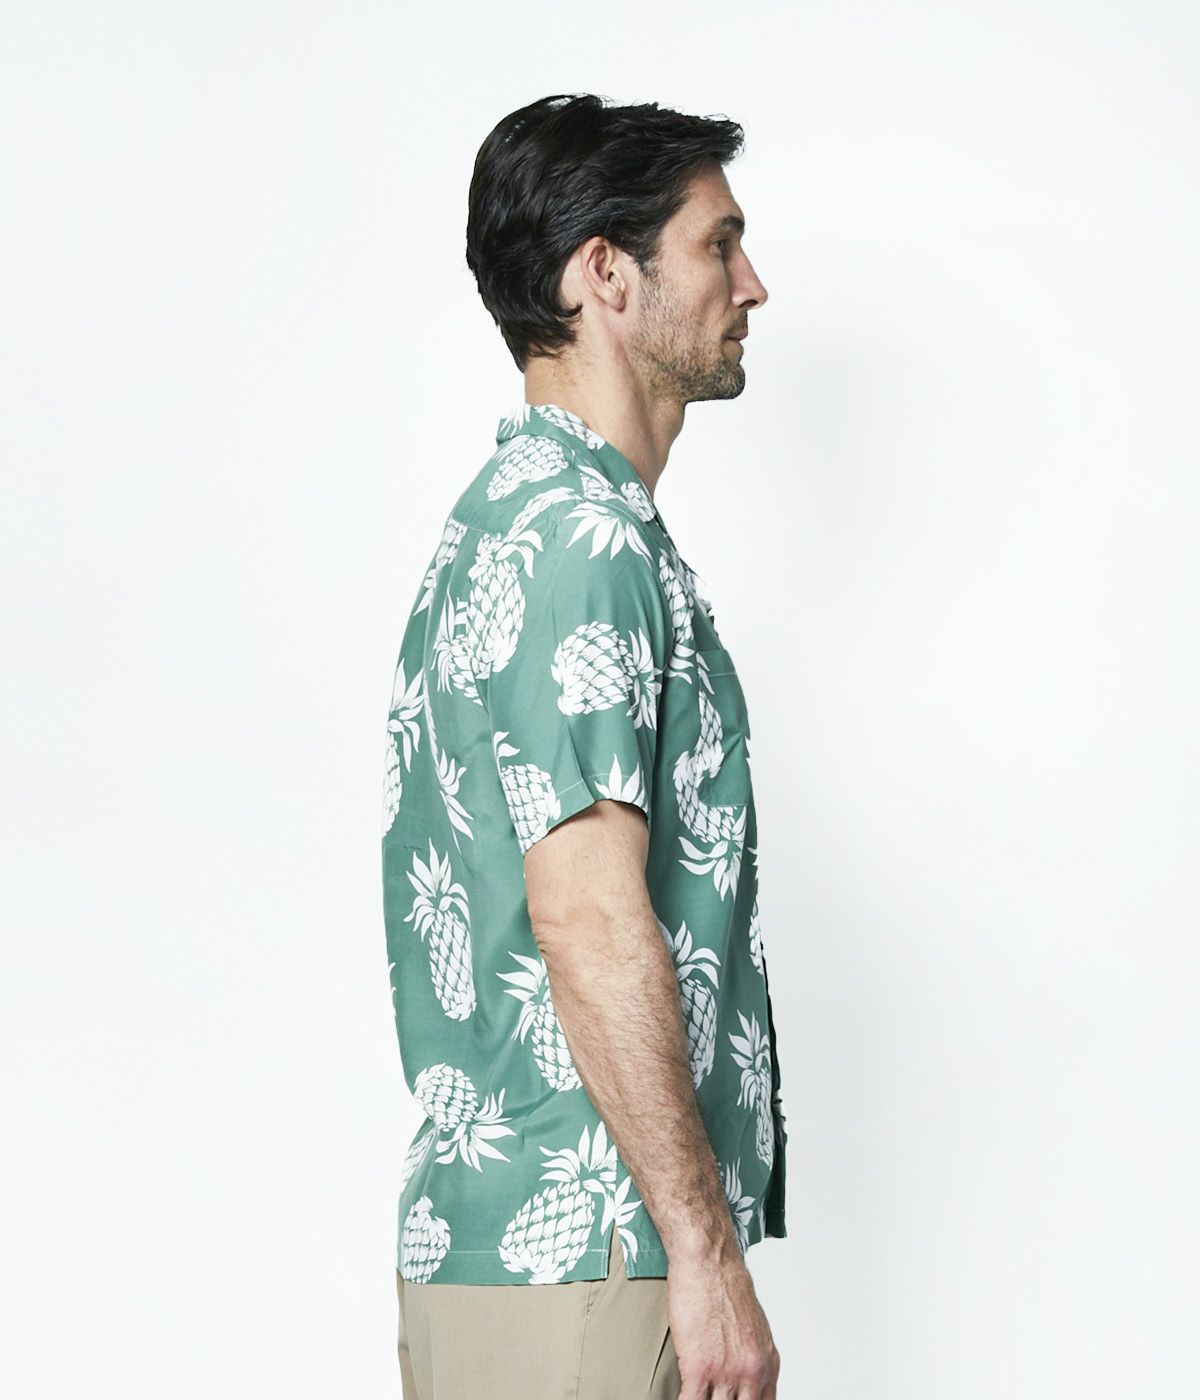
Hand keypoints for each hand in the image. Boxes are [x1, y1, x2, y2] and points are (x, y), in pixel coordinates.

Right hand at [666, 1248, 780, 1398]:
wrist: (709, 1262)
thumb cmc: (725, 1284)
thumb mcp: (755, 1325)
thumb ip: (753, 1355)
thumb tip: (743, 1372)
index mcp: (767, 1363)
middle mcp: (752, 1372)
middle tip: (714, 1398)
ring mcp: (727, 1372)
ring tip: (698, 1396)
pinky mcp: (700, 1367)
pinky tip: (680, 1398)